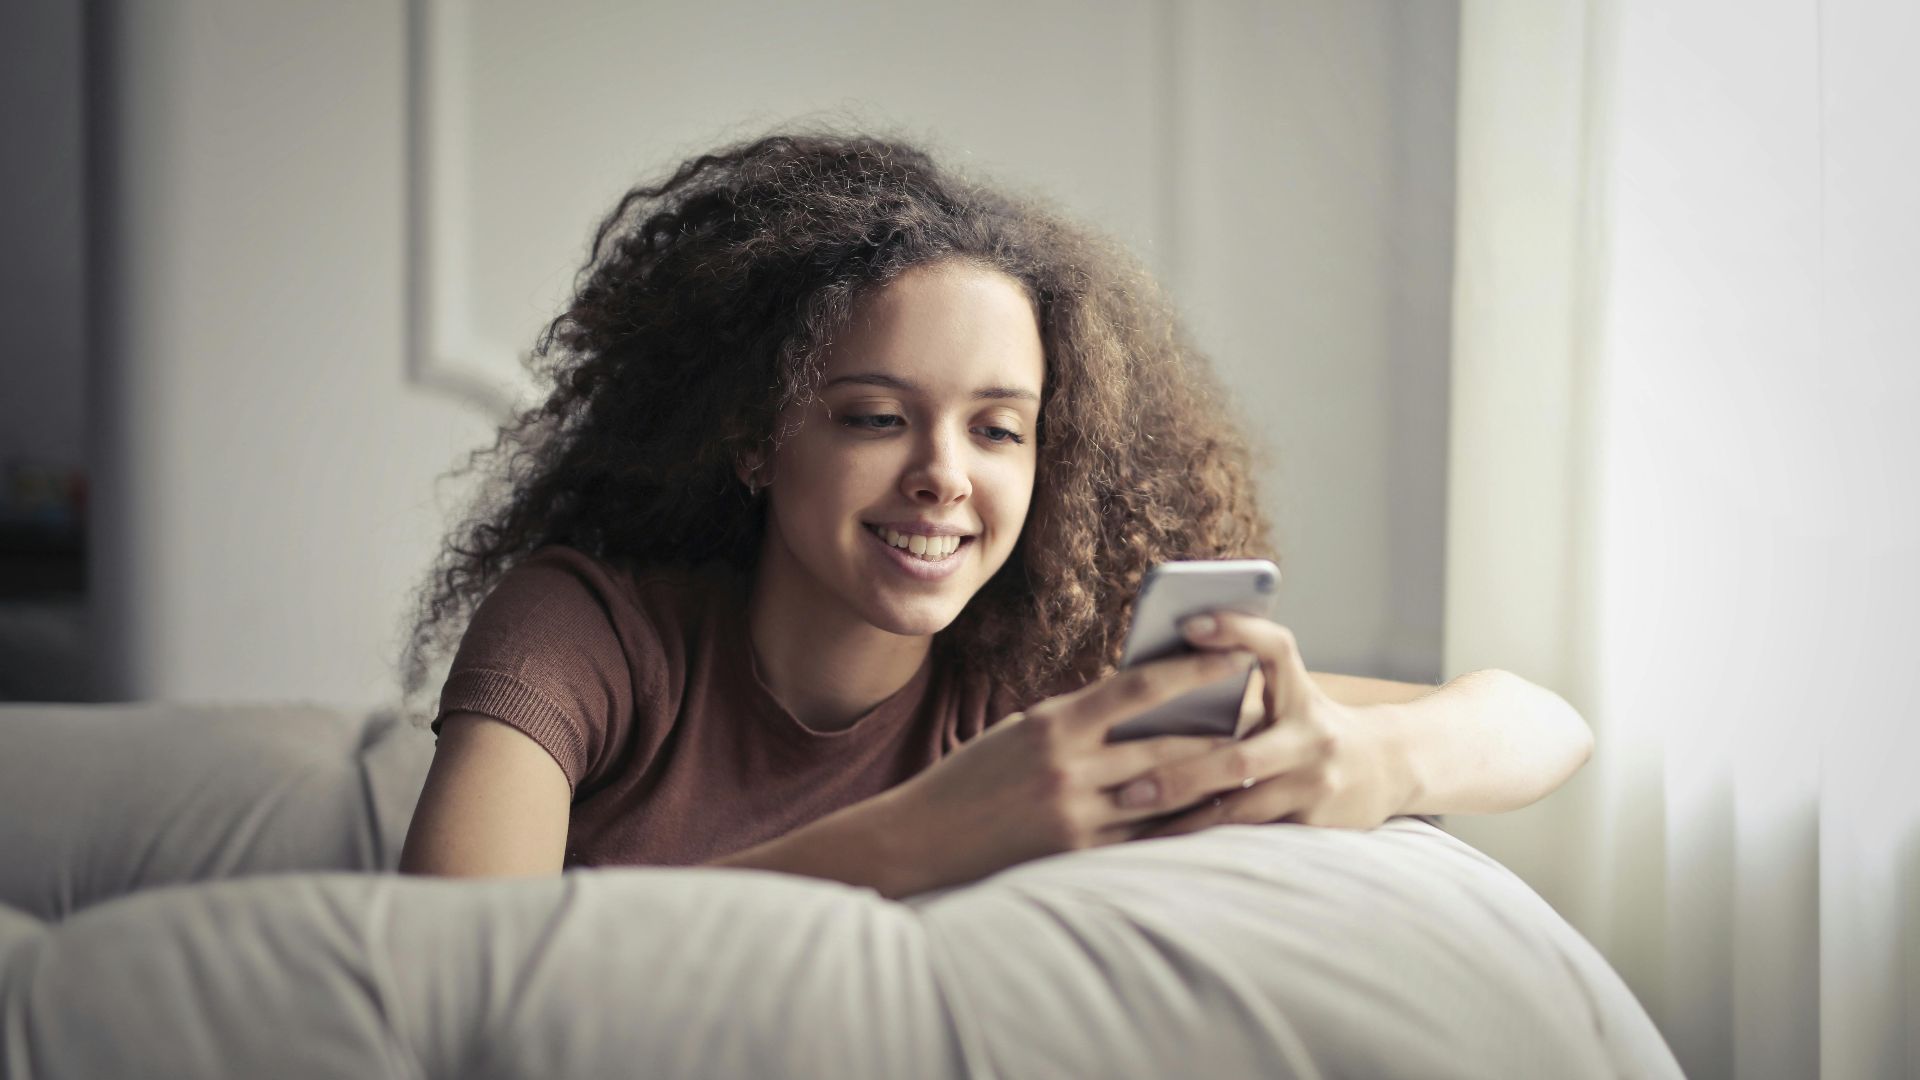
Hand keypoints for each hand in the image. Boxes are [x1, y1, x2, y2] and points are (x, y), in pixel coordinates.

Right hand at [878, 648, 1252, 894]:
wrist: (921, 839)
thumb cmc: (974, 778)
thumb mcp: (1023, 731)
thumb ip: (1081, 719)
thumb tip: (1144, 704)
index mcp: (1055, 724)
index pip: (1139, 687)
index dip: (1193, 669)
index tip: (1234, 654)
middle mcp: (1070, 769)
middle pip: (1167, 745)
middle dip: (1219, 730)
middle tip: (1260, 715)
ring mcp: (1077, 817)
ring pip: (1167, 796)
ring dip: (1211, 781)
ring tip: (1247, 766)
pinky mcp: (1079, 857)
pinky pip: (1145, 840)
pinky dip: (1180, 826)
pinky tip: (1208, 817)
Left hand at [1124, 612, 1416, 837]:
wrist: (1389, 767)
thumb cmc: (1312, 725)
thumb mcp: (1290, 695)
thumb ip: (1242, 684)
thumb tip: (1158, 674)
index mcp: (1300, 694)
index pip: (1275, 649)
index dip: (1236, 630)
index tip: (1189, 623)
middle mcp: (1313, 738)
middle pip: (1237, 758)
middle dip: (1178, 778)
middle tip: (1126, 791)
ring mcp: (1317, 785)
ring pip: (1241, 810)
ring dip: (1186, 824)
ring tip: (1138, 831)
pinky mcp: (1318, 825)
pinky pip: (1253, 838)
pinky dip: (1211, 843)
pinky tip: (1173, 852)